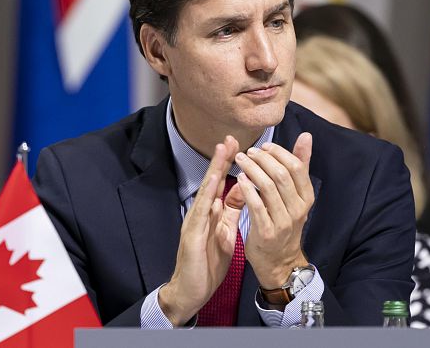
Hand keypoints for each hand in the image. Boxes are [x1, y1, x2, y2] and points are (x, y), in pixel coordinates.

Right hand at [158, 136, 242, 325]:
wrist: (190, 291)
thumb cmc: (206, 265)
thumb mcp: (224, 235)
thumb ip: (229, 214)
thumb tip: (240, 193)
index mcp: (209, 214)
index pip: (220, 184)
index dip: (228, 165)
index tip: (237, 145)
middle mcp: (200, 214)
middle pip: (212, 182)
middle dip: (221, 160)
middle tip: (229, 138)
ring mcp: (194, 223)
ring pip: (205, 192)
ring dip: (214, 171)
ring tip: (222, 151)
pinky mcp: (191, 236)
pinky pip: (201, 213)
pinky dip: (207, 196)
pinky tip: (213, 183)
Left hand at [232, 132, 313, 288]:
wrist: (279, 261)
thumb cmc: (284, 222)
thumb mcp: (297, 196)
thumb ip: (301, 165)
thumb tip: (306, 136)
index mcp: (307, 197)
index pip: (296, 167)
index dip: (279, 153)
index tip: (264, 146)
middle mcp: (298, 209)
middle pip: (281, 174)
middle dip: (262, 159)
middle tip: (248, 152)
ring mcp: (283, 222)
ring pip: (267, 187)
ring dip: (251, 169)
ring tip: (241, 161)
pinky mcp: (267, 232)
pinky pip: (256, 205)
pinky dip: (246, 189)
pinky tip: (239, 179)